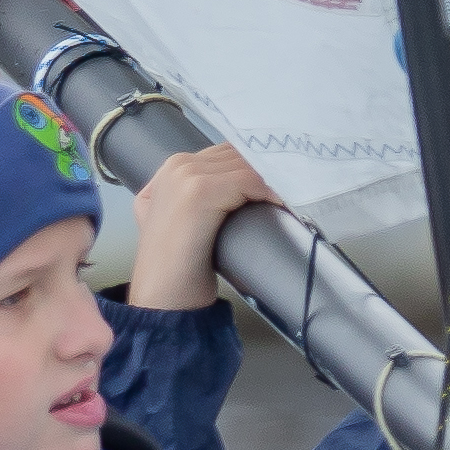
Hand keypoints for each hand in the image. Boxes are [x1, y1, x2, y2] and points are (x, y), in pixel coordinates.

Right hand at [126, 144, 279, 310]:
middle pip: (235, 155)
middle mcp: (176, 166)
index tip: (271, 183)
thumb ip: (192, 197)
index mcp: (169, 169)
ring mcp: (187, 176)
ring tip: (284, 199)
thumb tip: (235, 191)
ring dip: (268, 182)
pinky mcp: (200, 190)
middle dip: (261, 172)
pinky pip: (248, 181)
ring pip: (243, 166)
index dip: (250, 167)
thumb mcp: (178, 222)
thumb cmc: (175, 268)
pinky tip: (278, 205)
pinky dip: (267, 192)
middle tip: (285, 190)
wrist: (165, 296)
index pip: (223, 153)